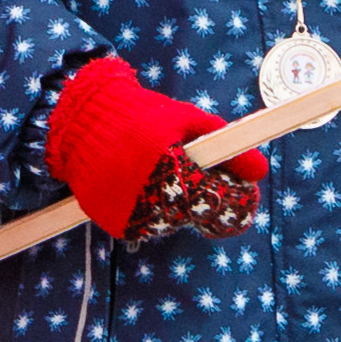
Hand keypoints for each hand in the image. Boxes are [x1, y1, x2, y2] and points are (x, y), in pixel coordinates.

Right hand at [47, 55, 262, 246]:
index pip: (227, 207)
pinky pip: (148, 225)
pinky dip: (151, 208)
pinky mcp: (117, 226)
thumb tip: (260, 169)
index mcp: (179, 174)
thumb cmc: (140, 115)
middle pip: (202, 217)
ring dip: (178, 203)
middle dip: (206, 197)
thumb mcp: (187, 119)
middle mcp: (157, 203)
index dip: (242, 200)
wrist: (80, 122)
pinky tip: (140, 182)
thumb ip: (227, 146)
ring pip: (175, 223)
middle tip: (195, 172)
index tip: (242, 188)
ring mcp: (136, 219)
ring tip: (160, 170)